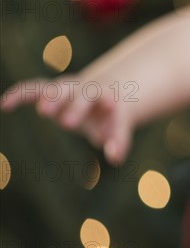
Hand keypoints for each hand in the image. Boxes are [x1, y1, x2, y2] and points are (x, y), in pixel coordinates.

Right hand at [1, 76, 132, 163]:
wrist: (101, 96)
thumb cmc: (110, 117)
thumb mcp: (117, 128)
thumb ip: (119, 141)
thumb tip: (117, 158)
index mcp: (105, 95)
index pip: (106, 97)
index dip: (107, 101)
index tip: (110, 105)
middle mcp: (85, 88)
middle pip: (81, 93)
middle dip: (76, 106)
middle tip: (70, 124)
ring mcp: (65, 88)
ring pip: (56, 88)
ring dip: (50, 98)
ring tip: (44, 113)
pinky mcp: (47, 92)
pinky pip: (31, 89)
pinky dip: (19, 94)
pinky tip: (5, 105)